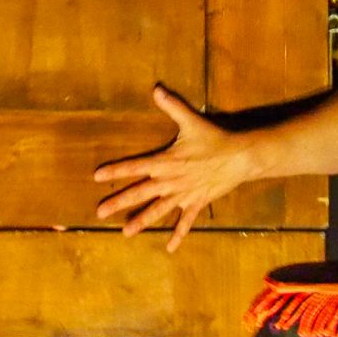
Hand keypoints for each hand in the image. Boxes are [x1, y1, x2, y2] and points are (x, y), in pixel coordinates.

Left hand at [94, 85, 257, 252]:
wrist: (240, 158)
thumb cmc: (214, 139)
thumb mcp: (191, 121)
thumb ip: (172, 105)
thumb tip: (156, 89)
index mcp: (166, 162)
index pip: (135, 166)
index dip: (116, 171)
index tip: (97, 177)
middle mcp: (170, 181)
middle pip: (140, 193)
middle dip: (119, 202)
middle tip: (100, 212)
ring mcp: (183, 195)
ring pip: (158, 210)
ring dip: (141, 221)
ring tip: (125, 232)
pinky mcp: (196, 203)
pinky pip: (185, 222)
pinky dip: (178, 234)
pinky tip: (169, 248)